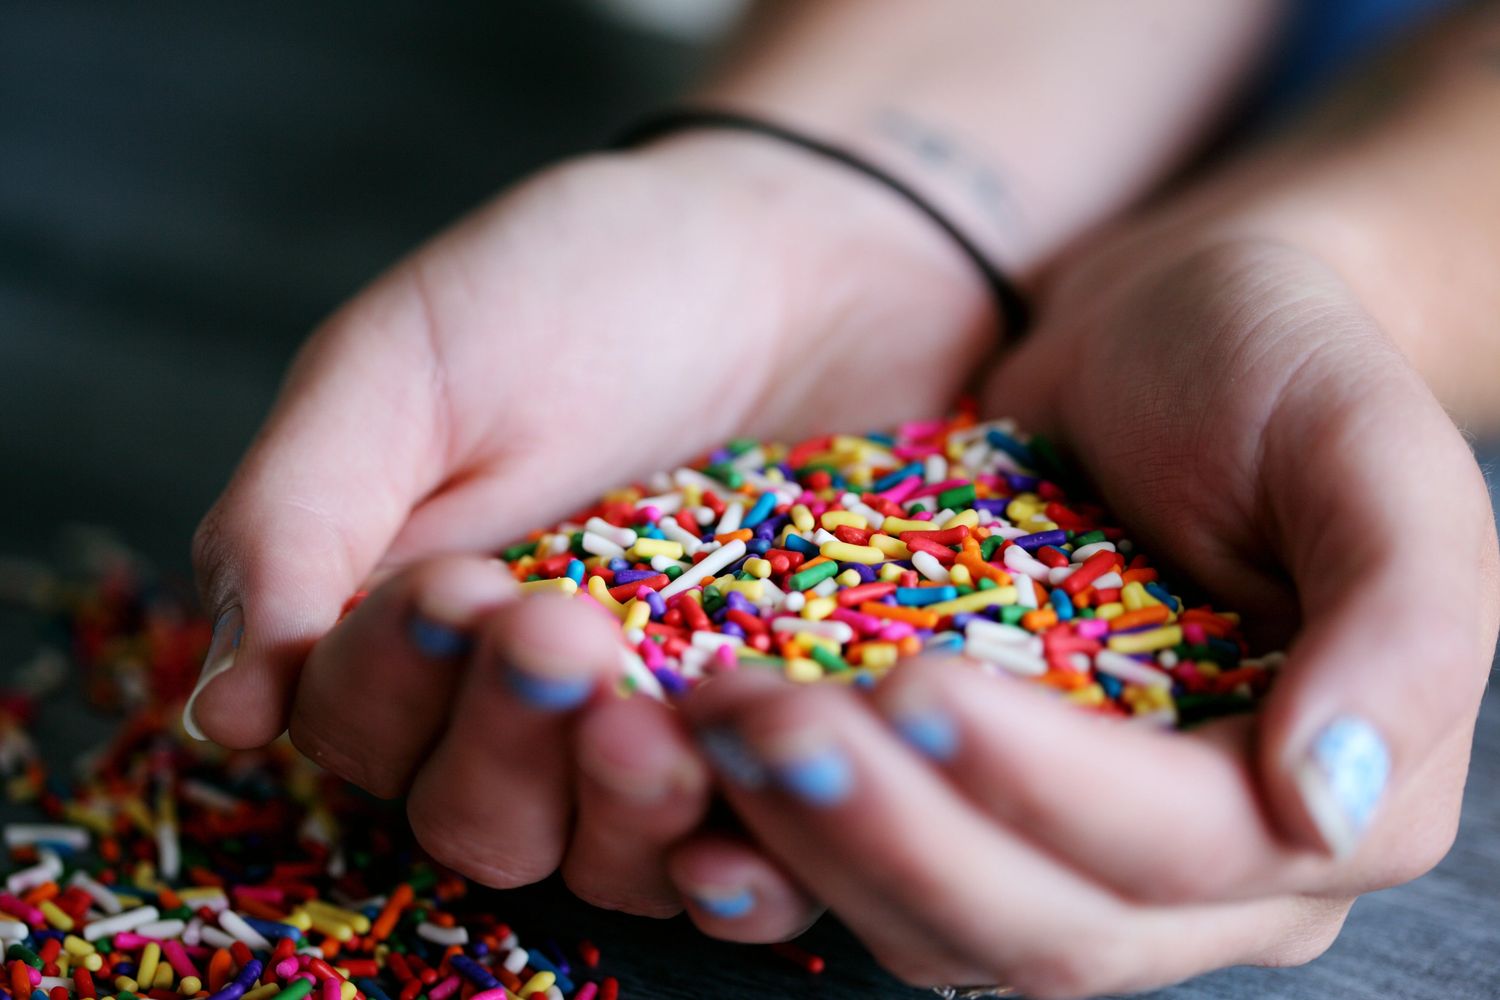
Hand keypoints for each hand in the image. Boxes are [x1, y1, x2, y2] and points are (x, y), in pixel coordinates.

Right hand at [183, 133, 997, 912]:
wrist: (784, 252)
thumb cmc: (578, 286)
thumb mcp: (406, 369)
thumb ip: (295, 524)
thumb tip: (219, 713)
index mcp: (402, 621)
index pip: (356, 723)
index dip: (390, 683)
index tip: (456, 589)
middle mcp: (517, 700)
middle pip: (475, 815)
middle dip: (504, 740)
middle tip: (564, 631)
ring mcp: (649, 724)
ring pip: (600, 853)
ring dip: (616, 810)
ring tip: (664, 726)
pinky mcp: (763, 732)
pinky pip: (746, 831)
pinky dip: (741, 845)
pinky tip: (759, 799)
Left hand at [663, 231, 1498, 995]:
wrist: (1157, 331)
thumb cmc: (1277, 367)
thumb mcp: (1371, 453)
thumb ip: (1404, 625)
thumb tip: (1330, 802)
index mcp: (1333, 802)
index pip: (1178, 852)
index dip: (1043, 789)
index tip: (912, 683)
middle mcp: (1206, 870)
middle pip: (1042, 926)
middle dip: (893, 834)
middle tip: (760, 723)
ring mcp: (1073, 848)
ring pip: (940, 925)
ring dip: (815, 842)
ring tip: (711, 726)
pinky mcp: (971, 804)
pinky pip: (875, 867)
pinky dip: (788, 836)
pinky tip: (701, 770)